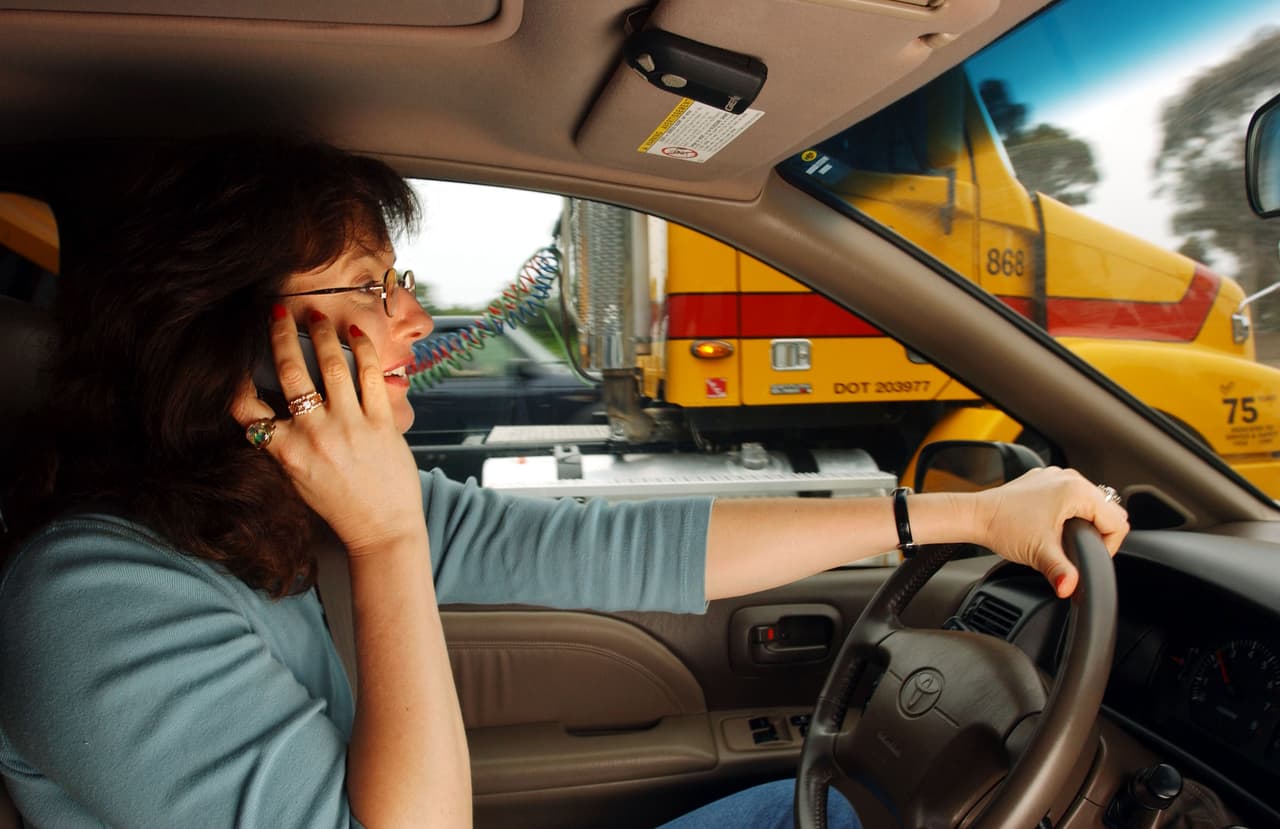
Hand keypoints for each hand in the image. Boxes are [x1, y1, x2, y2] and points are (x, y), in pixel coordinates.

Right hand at [231, 305, 425, 555]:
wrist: (382, 529)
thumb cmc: (339, 505)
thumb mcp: (297, 478)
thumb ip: (283, 445)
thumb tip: (271, 407)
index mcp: (287, 453)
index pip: (248, 409)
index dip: (236, 380)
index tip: (234, 356)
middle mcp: (315, 436)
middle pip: (290, 373)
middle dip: (280, 335)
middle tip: (277, 312)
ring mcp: (350, 427)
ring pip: (332, 366)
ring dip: (323, 333)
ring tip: (318, 315)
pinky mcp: (382, 423)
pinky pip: (371, 377)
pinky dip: (364, 350)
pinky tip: (357, 334)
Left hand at [972, 466, 1128, 597]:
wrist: (976, 516)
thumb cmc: (1003, 526)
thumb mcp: (1039, 553)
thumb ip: (1062, 572)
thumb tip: (1071, 588)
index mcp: (1076, 490)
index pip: (1117, 521)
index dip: (1108, 545)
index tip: (1088, 556)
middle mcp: (1070, 478)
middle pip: (1107, 511)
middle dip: (1099, 534)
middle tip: (1077, 550)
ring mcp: (1057, 476)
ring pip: (1091, 503)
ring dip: (1085, 523)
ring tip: (1065, 539)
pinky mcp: (1045, 481)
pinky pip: (1072, 497)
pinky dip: (1071, 513)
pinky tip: (1054, 526)